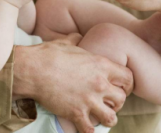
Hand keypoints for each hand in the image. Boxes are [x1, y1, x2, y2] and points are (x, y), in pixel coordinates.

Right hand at [13, 34, 132, 132]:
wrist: (32, 70)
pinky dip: (88, 129)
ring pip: (111, 118)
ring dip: (106, 118)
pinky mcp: (76, 113)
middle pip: (121, 99)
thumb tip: (78, 36)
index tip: (121, 87)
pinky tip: (83, 125)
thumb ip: (76, 39)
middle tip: (107, 101)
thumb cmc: (48, 54)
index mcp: (100, 65)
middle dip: (116, 102)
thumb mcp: (65, 43)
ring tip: (100, 116)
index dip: (127, 84)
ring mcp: (89, 100)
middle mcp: (99, 84)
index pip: (128, 77)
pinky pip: (90, 130)